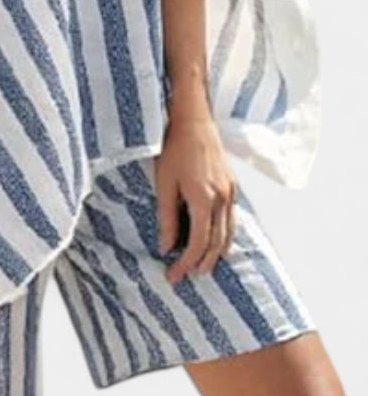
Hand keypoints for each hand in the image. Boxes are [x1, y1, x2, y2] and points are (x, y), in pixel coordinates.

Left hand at [154, 98, 236, 284]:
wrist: (193, 118)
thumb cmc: (174, 147)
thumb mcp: (163, 185)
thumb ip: (166, 218)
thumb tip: (165, 247)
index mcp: (204, 198)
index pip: (198, 243)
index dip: (185, 263)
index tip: (173, 275)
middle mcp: (222, 198)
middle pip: (216, 243)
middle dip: (200, 264)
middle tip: (185, 276)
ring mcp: (230, 191)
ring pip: (229, 234)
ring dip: (215, 254)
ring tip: (200, 267)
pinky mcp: (232, 186)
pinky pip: (231, 220)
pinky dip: (224, 237)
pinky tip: (213, 243)